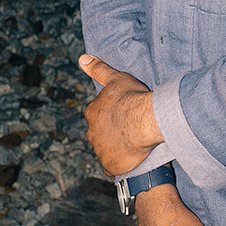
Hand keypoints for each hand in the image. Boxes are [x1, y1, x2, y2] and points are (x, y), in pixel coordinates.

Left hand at [79, 54, 163, 175]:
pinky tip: (126, 160)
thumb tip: (82, 58)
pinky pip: (111, 166)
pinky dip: (117, 164)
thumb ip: (98, 69)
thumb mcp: (115, 78)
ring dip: (115, 147)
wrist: (143, 121)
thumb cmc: (131, 97)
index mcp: (91, 112)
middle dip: (110, 132)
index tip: (122, 113)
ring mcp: (100, 151)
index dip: (110, 114)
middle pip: (99, 133)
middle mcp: (92, 133)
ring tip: (131, 143)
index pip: (97, 114)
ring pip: (105, 149)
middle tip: (128, 128)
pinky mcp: (110, 165)